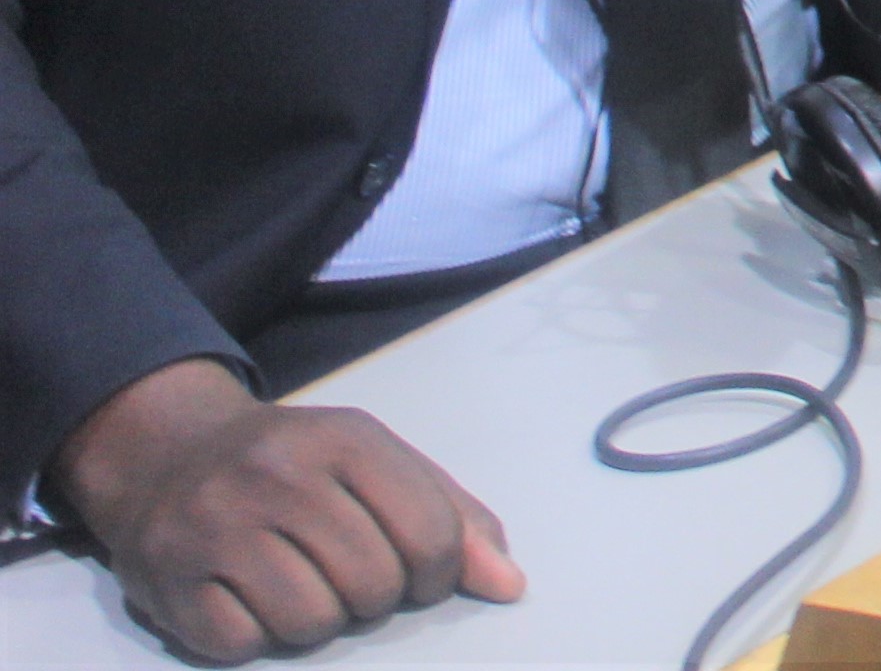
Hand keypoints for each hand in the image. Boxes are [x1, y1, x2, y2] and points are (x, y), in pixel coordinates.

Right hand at [47, 359, 519, 662]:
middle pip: (372, 584)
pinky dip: (256, 638)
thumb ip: (452, 516)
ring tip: (301, 586)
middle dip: (375, 598)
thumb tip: (509, 587)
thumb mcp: (378, 462)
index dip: (441, 573)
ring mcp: (215, 527)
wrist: (166, 452)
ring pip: (310, 623)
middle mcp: (277, 475)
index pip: (431, 533)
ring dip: (318, 622)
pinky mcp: (167, 578)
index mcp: (346, 439)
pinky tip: (248, 600)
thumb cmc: (293, 464)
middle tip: (351, 577)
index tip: (422, 575)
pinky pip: (243, 646)